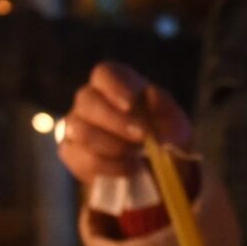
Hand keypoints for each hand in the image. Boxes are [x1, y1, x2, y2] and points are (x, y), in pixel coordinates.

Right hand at [55, 63, 191, 183]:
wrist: (156, 172)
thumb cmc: (163, 138)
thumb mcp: (175, 124)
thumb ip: (165, 108)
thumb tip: (151, 93)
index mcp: (117, 84)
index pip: (104, 73)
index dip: (114, 86)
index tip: (130, 103)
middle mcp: (91, 100)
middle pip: (87, 100)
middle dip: (115, 121)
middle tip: (141, 137)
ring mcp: (76, 126)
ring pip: (81, 130)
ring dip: (112, 145)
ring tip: (136, 156)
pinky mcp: (71, 152)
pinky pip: (80, 158)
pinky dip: (107, 166)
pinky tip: (127, 169)